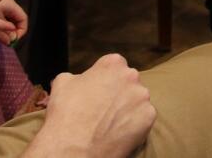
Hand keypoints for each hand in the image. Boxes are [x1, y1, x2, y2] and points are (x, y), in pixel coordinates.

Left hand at [0, 0, 28, 42]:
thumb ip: (3, 31)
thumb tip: (10, 40)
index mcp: (11, 5)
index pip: (23, 19)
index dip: (22, 31)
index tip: (15, 39)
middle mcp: (9, 3)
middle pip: (18, 19)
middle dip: (15, 30)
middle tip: (9, 40)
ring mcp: (2, 3)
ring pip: (10, 18)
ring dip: (8, 28)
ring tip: (3, 37)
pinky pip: (4, 16)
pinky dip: (3, 24)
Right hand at [29, 55, 154, 157]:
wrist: (76, 147)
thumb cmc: (68, 112)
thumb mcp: (63, 82)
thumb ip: (77, 76)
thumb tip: (79, 81)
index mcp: (112, 63)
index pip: (113, 65)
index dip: (105, 78)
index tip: (98, 89)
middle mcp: (131, 76)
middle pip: (128, 81)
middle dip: (119, 91)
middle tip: (105, 106)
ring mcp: (142, 98)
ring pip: (137, 99)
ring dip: (128, 107)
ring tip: (112, 120)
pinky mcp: (149, 118)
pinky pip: (143, 118)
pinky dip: (134, 123)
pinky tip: (119, 130)